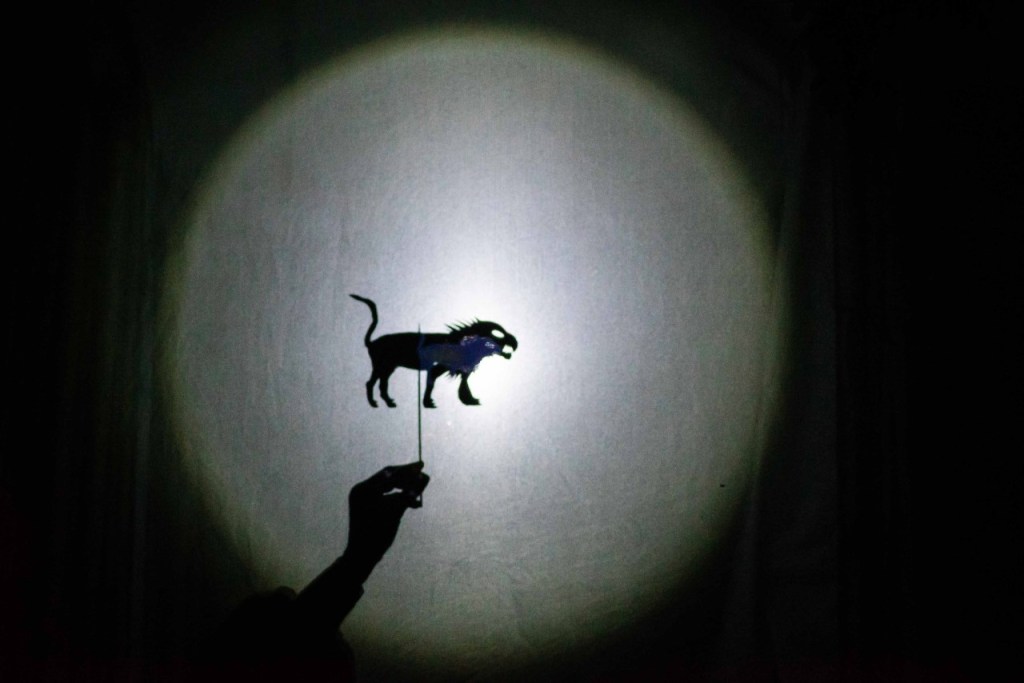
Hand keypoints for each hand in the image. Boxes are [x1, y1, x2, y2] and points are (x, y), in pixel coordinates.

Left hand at [344, 462, 428, 576]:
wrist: (362, 555)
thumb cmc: (377, 534)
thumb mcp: (395, 513)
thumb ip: (409, 494)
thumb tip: (424, 477)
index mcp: (364, 489)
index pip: (389, 473)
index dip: (407, 470)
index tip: (422, 466)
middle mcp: (362, 490)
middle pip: (388, 478)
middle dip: (407, 477)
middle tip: (423, 475)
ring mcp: (364, 498)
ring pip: (388, 488)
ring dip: (404, 488)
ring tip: (419, 491)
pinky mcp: (368, 505)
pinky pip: (386, 496)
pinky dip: (398, 498)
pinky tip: (412, 502)